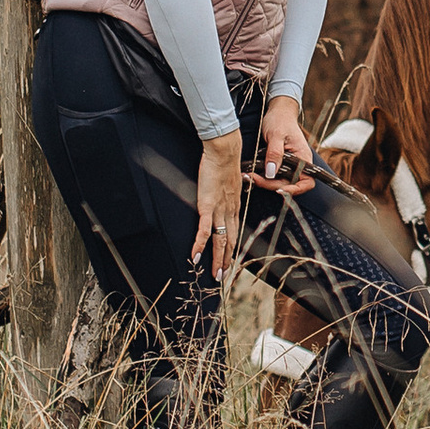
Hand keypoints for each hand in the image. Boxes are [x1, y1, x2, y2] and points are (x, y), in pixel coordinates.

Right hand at [193, 129, 243, 277]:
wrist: (224, 151)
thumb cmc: (224, 163)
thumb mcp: (229, 181)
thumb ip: (227, 191)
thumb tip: (225, 193)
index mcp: (234, 207)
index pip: (234, 233)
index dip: (232, 249)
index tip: (229, 262)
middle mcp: (229, 211)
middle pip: (229, 241)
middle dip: (225, 261)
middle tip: (222, 276)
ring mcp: (219, 210)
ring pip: (219, 240)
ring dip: (216, 259)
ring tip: (214, 274)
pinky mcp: (207, 205)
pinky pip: (204, 229)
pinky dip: (199, 244)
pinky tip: (195, 256)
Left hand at [258, 96, 317, 187]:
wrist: (278, 111)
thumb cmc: (280, 120)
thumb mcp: (276, 135)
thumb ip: (275, 154)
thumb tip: (271, 173)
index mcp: (303, 158)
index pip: (306, 182)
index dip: (295, 190)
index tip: (278, 190)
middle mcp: (299, 164)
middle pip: (288, 184)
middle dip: (270, 185)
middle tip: (252, 178)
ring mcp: (289, 165)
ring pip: (279, 181)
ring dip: (264, 182)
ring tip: (248, 175)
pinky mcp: (280, 164)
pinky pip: (273, 175)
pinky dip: (262, 176)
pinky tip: (251, 172)